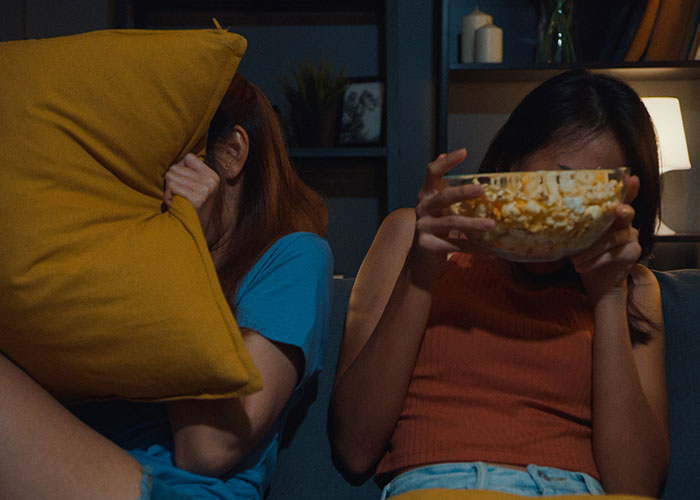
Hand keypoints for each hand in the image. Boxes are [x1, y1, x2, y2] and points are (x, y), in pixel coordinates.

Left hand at [164, 153, 220, 248]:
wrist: (193, 234)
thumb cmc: (188, 209)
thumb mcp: (195, 188)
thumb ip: (189, 172)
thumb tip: (173, 155)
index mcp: (213, 176)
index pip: (188, 157)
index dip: (180, 170)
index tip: (183, 186)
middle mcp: (212, 181)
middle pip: (176, 166)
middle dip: (172, 181)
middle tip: (179, 197)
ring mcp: (205, 189)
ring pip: (171, 175)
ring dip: (169, 190)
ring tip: (177, 201)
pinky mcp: (197, 197)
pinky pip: (171, 186)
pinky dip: (168, 196)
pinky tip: (175, 205)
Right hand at [409, 149, 494, 285]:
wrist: (417, 258)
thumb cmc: (433, 225)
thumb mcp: (434, 203)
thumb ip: (439, 183)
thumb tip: (442, 155)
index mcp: (426, 194)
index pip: (432, 173)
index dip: (446, 162)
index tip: (464, 152)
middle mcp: (422, 208)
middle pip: (443, 197)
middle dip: (462, 192)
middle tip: (482, 189)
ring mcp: (423, 227)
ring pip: (450, 223)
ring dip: (473, 223)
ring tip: (491, 224)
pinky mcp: (428, 246)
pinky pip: (454, 246)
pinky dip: (474, 248)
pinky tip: (490, 251)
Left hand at [570, 175, 640, 301]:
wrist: (595, 280)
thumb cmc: (584, 254)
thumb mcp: (577, 236)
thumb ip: (574, 224)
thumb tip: (549, 215)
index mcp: (610, 214)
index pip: (620, 197)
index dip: (627, 188)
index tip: (630, 178)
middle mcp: (625, 223)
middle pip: (626, 212)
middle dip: (620, 210)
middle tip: (616, 210)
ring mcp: (631, 237)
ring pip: (612, 238)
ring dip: (591, 249)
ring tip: (574, 260)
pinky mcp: (632, 253)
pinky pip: (613, 253)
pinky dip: (594, 260)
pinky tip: (581, 266)